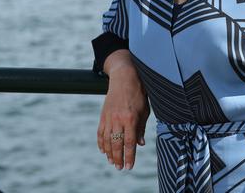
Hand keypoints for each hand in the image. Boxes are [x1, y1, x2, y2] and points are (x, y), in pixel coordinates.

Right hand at [97, 50, 149, 169]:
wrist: (124, 77)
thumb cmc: (138, 93)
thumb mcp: (145, 110)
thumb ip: (141, 128)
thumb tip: (139, 144)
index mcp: (130, 119)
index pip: (129, 143)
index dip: (129, 156)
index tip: (129, 166)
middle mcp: (118, 119)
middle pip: (116, 144)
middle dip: (118, 158)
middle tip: (119, 167)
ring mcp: (109, 117)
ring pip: (107, 140)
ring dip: (109, 152)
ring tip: (111, 161)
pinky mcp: (103, 115)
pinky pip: (100, 132)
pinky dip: (101, 142)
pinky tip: (103, 150)